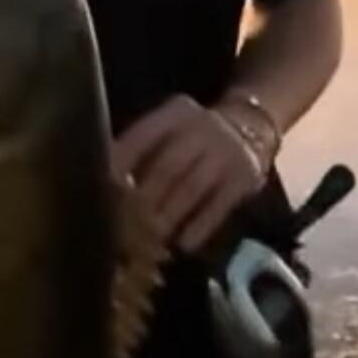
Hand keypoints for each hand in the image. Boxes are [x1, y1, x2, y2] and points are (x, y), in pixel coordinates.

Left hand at [112, 94, 265, 253]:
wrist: (251, 127)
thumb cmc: (192, 136)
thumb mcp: (170, 127)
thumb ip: (142, 149)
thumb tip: (107, 185)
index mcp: (175, 113)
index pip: (143, 135)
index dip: (124, 162)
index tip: (107, 188)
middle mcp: (202, 128)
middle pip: (167, 166)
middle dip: (144, 199)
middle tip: (127, 226)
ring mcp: (226, 152)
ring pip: (191, 188)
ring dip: (169, 216)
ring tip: (152, 239)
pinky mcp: (245, 177)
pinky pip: (219, 206)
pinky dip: (200, 227)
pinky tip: (184, 244)